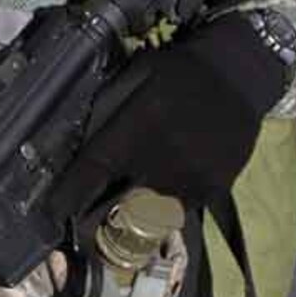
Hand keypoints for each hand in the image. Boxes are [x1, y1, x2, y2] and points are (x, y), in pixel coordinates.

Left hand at [70, 12, 291, 205]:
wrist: (240, 73)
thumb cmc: (180, 71)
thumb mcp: (135, 76)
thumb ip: (106, 112)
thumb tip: (75, 147)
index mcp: (137, 128)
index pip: (92, 173)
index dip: (68, 196)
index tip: (55, 210)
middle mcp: (160, 160)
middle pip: (116, 208)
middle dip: (96, 219)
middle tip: (84, 225)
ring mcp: (188, 179)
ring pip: (148, 213)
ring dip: (134, 211)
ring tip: (130, 201)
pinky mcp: (211, 189)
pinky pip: (179, 210)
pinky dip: (166, 204)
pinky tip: (167, 186)